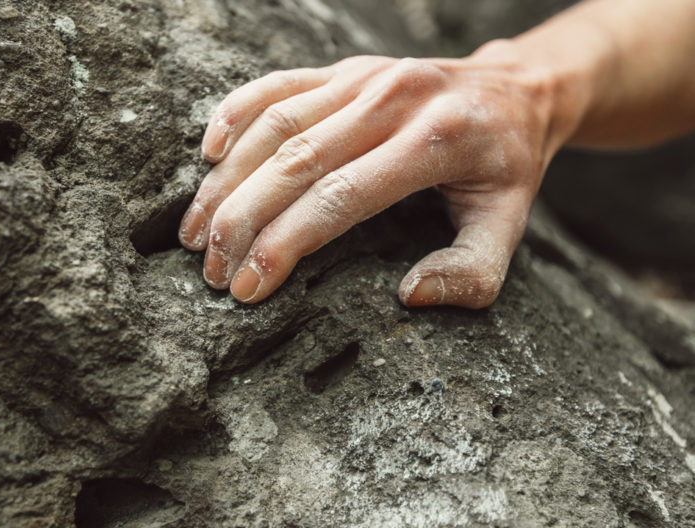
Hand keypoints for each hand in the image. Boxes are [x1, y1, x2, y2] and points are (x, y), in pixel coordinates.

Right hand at [179, 47, 558, 307]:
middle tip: (208, 270)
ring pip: (274, 125)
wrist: (516, 90)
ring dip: (226, 180)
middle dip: (241, 222)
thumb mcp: (511, 224)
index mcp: (433, 142)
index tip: (247, 287)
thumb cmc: (507, 167)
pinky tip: (208, 154)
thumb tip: (408, 296)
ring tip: (194, 230)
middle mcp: (391, 100)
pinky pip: (277, 85)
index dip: (284, 246)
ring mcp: (363, 77)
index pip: (338, 198)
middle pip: (293, 163)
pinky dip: (235, 114)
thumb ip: (471, 272)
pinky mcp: (344, 69)